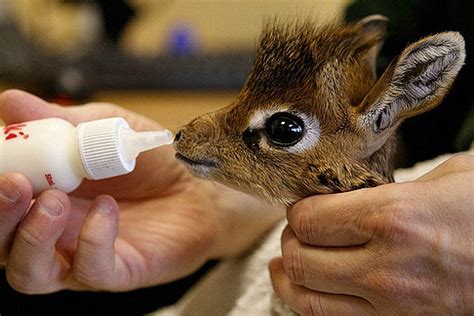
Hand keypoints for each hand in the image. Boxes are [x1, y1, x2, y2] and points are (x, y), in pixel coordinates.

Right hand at [0, 90, 282, 293]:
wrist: (200, 183)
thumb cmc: (149, 160)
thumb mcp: (106, 128)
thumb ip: (59, 121)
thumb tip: (7, 101)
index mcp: (44, 196)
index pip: (1, 204)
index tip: (1, 160)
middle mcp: (56, 233)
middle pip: (1, 244)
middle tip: (13, 182)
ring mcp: (84, 255)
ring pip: (31, 272)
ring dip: (31, 237)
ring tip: (54, 200)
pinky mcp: (119, 271)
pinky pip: (91, 270)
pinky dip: (93, 239)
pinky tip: (108, 207)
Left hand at [270, 154, 473, 314]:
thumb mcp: (446, 178)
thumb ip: (386, 189)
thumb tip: (346, 194)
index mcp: (393, 218)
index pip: (308, 220)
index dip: (298, 210)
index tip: (303, 205)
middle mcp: (386, 268)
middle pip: (300, 259)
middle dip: (291, 241)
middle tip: (297, 230)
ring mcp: (394, 308)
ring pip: (308, 301)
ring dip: (290, 278)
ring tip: (285, 263)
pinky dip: (314, 305)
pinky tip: (312, 290)